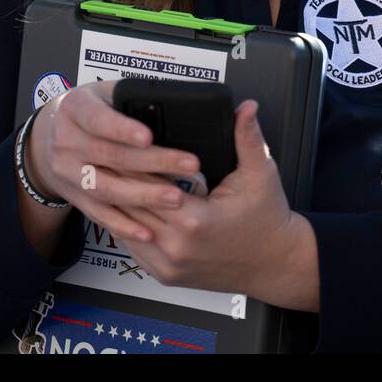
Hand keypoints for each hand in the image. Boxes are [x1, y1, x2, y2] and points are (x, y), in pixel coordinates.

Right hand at [25, 79, 204, 244]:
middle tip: (189, 165)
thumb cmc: (92, 109)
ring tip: (176, 197)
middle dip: (153, 162)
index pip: (98, 119)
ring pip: (106, 188)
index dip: (123, 129)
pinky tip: (148, 232)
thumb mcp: (105, 92)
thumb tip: (175, 103)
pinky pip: (100, 214)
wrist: (50, 136)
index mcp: (75, 108)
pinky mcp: (75, 198)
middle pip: (110, 155)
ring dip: (143, 195)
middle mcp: (66, 142)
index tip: (149, 136)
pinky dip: (124, 225)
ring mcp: (68, 173)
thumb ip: (133, 97)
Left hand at [112, 99, 299, 296]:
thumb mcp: (261, 174)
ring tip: (109, 177)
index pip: (146, 183)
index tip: (121, 142)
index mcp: (194, 220)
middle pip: (129, 203)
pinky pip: (133, 247)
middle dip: (120, 178)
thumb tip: (246, 107)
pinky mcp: (165, 274)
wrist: (275, 264)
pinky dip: (127, 225)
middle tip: (106, 154)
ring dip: (118, 202)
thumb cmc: (268, 221)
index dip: (132, 160)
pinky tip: (125, 205)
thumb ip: (248, 137)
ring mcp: (168, 264)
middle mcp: (175, 246)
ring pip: (125, 227)